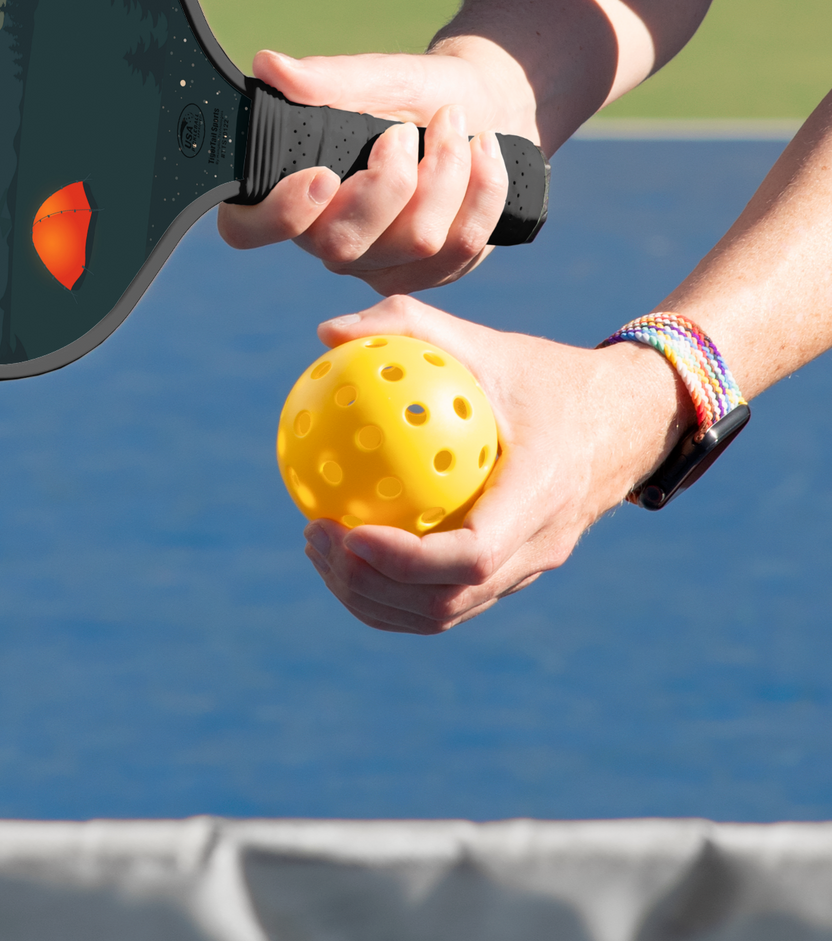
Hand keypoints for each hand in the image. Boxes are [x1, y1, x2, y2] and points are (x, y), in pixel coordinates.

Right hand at [218, 46, 533, 294]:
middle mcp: (325, 238)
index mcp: (290, 191)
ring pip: (414, 243)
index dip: (279, 215)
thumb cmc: (418, 93)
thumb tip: (269, 66)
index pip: (248, 230)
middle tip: (404, 131)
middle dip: (390, 182)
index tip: (322, 174)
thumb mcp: (380, 77)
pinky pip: (459, 248)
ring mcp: (377, 264)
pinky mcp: (429, 274)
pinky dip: (482, 189)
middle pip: (341, 244)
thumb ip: (328, 79)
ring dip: (446, 173)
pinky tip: (484, 151)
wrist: (485, 108)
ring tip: (453, 125)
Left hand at [299, 295, 692, 633]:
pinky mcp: (513, 577)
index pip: (473, 555)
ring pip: (442, 614)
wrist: (626, 421)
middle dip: (369, 583)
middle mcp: (540, 546)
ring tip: (319, 548)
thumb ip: (409, 326)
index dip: (405, 559)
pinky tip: (348, 547)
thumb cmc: (546, 376)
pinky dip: (392, 592)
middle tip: (315, 534)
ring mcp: (529, 571)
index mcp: (542, 494)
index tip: (348, 530)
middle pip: (447, 601)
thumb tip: (326, 333)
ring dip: (372, 597)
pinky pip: (447, 602)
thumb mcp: (485, 342)